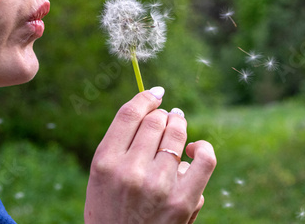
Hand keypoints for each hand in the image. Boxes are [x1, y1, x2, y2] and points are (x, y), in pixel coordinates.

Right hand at [84, 87, 216, 223]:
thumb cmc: (110, 214)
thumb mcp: (100, 179)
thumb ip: (121, 147)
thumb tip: (157, 115)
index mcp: (104, 162)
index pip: (130, 114)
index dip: (145, 97)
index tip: (155, 94)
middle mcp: (130, 170)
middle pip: (155, 121)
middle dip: (163, 114)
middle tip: (168, 115)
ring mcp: (158, 185)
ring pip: (177, 134)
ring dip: (180, 125)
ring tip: (179, 123)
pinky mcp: (183, 201)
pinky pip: (204, 159)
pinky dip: (203, 148)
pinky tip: (196, 149)